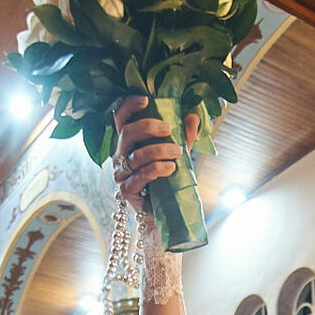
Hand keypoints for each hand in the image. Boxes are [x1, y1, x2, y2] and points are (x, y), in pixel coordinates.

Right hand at [111, 95, 200, 213]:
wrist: (166, 213)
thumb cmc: (168, 181)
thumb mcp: (178, 155)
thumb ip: (184, 137)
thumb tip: (194, 116)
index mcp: (128, 143)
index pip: (121, 119)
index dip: (129, 106)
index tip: (146, 100)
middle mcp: (120, 156)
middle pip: (127, 133)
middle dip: (148, 127)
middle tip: (168, 129)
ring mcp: (121, 174)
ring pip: (136, 156)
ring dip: (158, 150)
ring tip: (177, 152)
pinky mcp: (126, 190)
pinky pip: (140, 175)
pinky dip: (156, 169)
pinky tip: (171, 168)